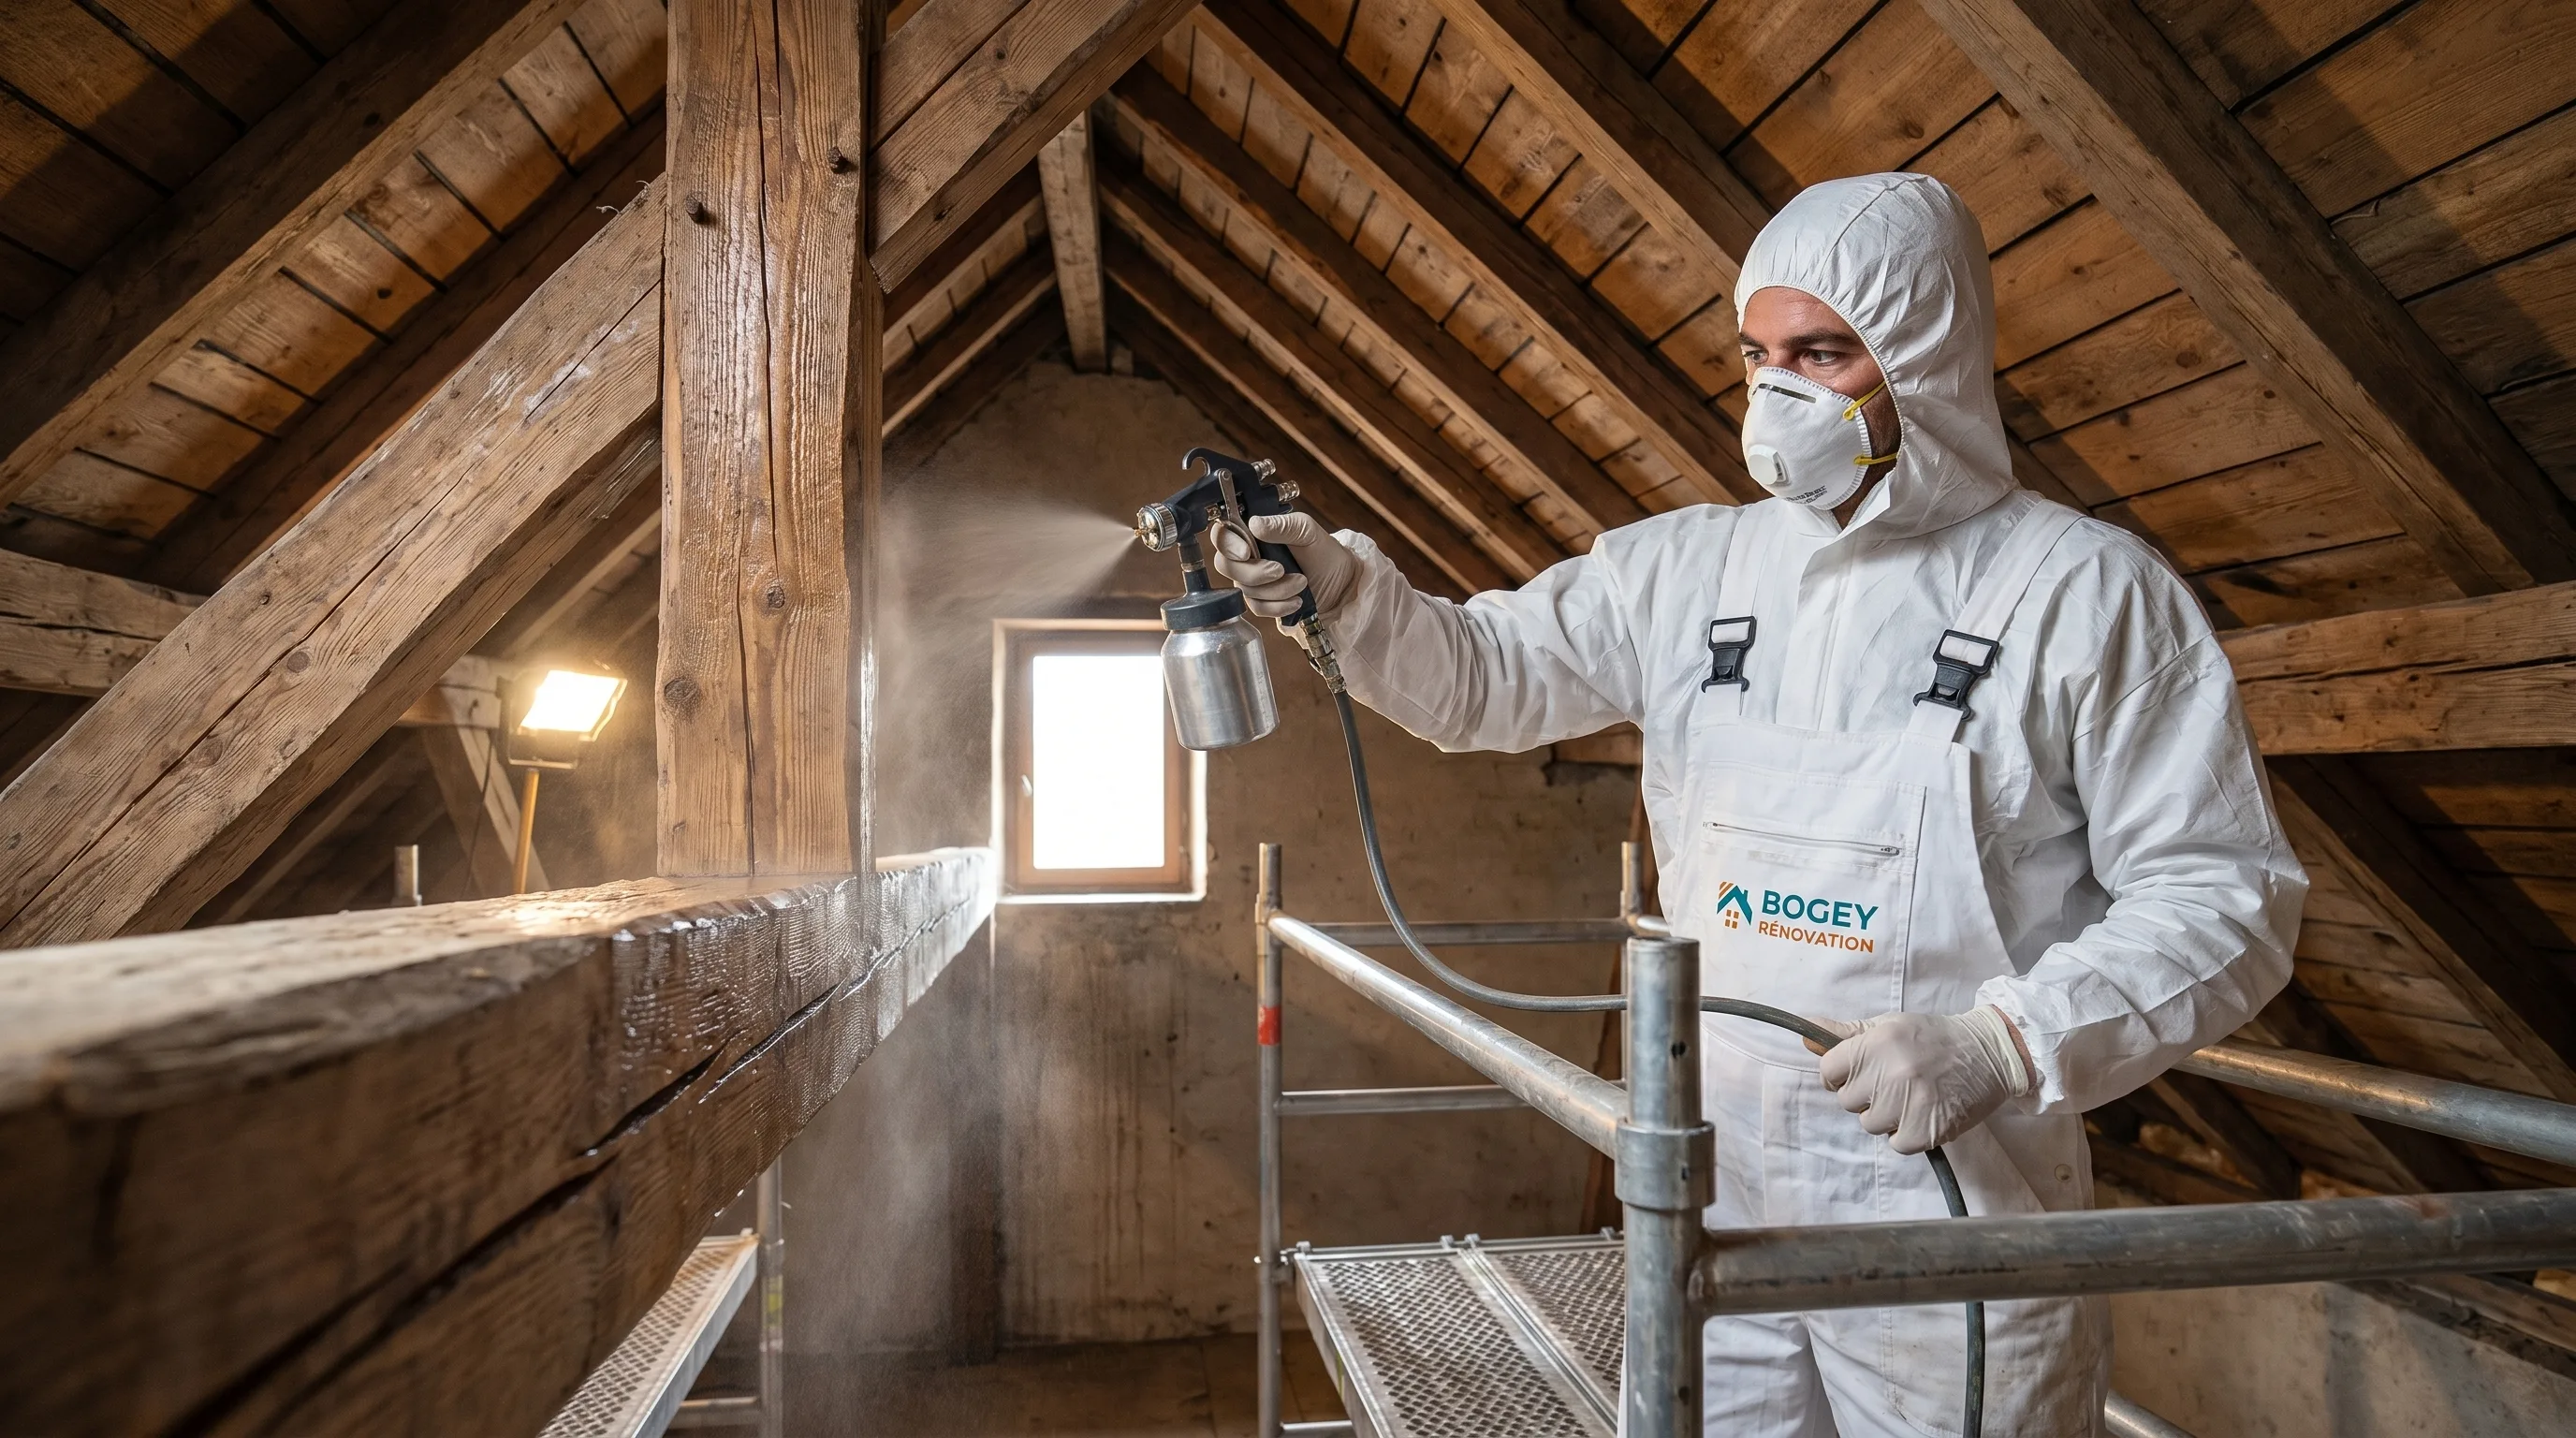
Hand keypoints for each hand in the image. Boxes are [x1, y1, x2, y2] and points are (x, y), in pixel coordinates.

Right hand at [1209, 513, 1358, 619]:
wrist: (1340, 582)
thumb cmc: (1322, 551)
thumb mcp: (1306, 530)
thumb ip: (1282, 525)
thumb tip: (1254, 524)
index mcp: (1252, 534)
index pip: (1221, 535)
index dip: (1227, 544)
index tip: (1247, 551)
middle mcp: (1247, 557)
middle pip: (1226, 566)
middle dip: (1255, 572)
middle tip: (1281, 570)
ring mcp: (1252, 582)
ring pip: (1245, 590)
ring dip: (1277, 589)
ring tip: (1301, 582)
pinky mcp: (1262, 603)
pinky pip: (1258, 608)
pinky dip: (1280, 605)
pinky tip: (1297, 599)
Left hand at [1813, 1007, 2034, 1153]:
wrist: (1989, 1054)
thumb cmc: (1932, 1038)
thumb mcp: (1888, 1026)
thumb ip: (1844, 1034)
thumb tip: (1804, 1034)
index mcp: (1877, 1043)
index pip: (1828, 1071)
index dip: (1841, 1073)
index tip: (1861, 1071)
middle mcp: (1890, 1073)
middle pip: (1846, 1100)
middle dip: (1865, 1094)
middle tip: (1894, 1081)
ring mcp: (1908, 1104)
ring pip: (1868, 1123)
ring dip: (1885, 1115)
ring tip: (1911, 1096)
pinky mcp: (1925, 1130)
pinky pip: (1894, 1143)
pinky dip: (1906, 1134)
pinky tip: (1923, 1112)